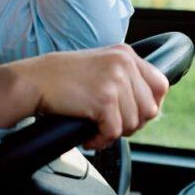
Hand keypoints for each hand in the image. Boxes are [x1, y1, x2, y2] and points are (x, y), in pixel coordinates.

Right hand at [0, 44, 169, 149]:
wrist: (33, 81)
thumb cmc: (61, 80)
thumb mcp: (100, 67)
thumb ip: (124, 79)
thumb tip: (149, 108)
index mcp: (126, 54)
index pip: (161, 84)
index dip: (150, 106)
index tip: (134, 116)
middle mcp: (124, 63)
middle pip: (150, 109)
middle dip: (131, 124)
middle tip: (108, 125)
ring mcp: (116, 79)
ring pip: (133, 123)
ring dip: (112, 133)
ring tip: (93, 129)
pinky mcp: (105, 98)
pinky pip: (114, 132)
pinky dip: (101, 140)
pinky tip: (88, 136)